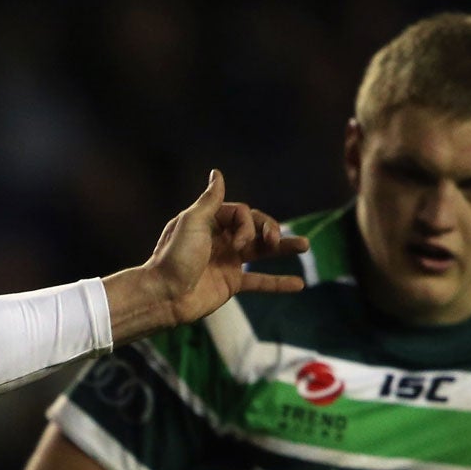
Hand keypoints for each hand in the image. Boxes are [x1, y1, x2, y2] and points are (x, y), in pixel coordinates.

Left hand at [104, 170, 307, 343]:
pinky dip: (278, 283)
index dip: (247, 224)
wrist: (164, 296)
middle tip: (275, 240)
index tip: (237, 243)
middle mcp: (221, 239)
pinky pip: (259, 282)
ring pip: (262, 251)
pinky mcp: (231, 284)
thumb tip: (217, 173)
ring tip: (305, 246)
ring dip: (284, 247)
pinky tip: (299, 284)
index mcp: (210, 222)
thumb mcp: (192, 222)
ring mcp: (227, 262)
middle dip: (269, 230)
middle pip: (255, 227)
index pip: (242, 212)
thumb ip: (210, 200)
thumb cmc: (175, 256)